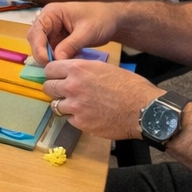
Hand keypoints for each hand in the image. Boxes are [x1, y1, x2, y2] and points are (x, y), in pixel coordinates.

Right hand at [28, 2, 120, 62]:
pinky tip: (65, 65)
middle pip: (36, 40)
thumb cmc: (101, 19)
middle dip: (42, 54)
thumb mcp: (86, 32)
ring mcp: (53, 32)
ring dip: (50, 58)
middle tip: (52, 67)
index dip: (38, 47)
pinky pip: (52, 52)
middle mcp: (48, 22)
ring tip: (61, 67)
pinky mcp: (59, 41)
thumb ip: (70, 45)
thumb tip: (57, 60)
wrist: (113, 21)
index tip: (46, 61)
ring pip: (43, 48)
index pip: (37, 31)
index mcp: (51, 13)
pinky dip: (57, 59)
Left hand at [42, 60, 161, 139]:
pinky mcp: (80, 123)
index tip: (57, 77)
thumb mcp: (104, 68)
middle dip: (54, 89)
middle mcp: (72, 86)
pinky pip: (69, 119)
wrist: (143, 109)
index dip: (53, 73)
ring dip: (65, 105)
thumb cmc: (130, 86)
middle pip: (48, 87)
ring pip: (56, 105)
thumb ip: (84, 70)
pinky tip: (89, 115)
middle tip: (64, 92)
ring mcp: (75, 106)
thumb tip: (71, 72)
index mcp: (78, 69)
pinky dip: (76, 118)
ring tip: (78, 105)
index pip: (49, 69)